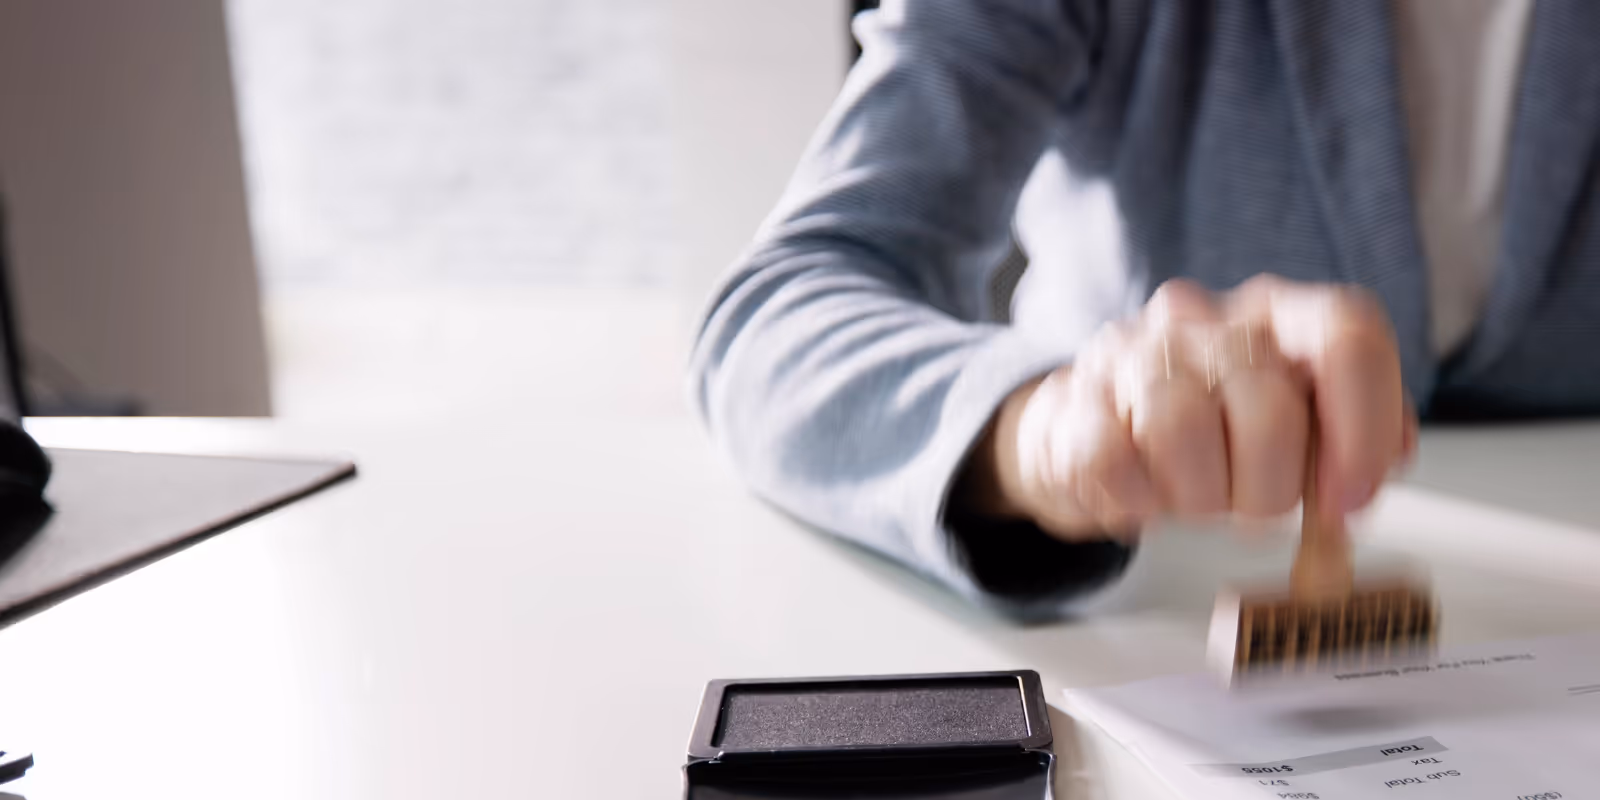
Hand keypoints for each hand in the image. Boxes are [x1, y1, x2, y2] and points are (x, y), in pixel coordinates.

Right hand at [962, 276, 1416, 541]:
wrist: (1089, 433)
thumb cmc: (1208, 436)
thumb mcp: (1292, 427)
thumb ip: (1349, 439)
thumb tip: (1374, 469)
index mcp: (1276, 315)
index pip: (1346, 334)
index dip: (1362, 424)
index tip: (1349, 499)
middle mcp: (1206, 319)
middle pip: (1268, 403)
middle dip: (1270, 487)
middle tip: (1255, 509)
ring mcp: (1133, 352)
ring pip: (1182, 428)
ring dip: (1200, 497)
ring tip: (1195, 501)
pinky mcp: (1074, 398)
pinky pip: (1111, 459)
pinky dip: (1136, 500)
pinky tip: (1141, 495)